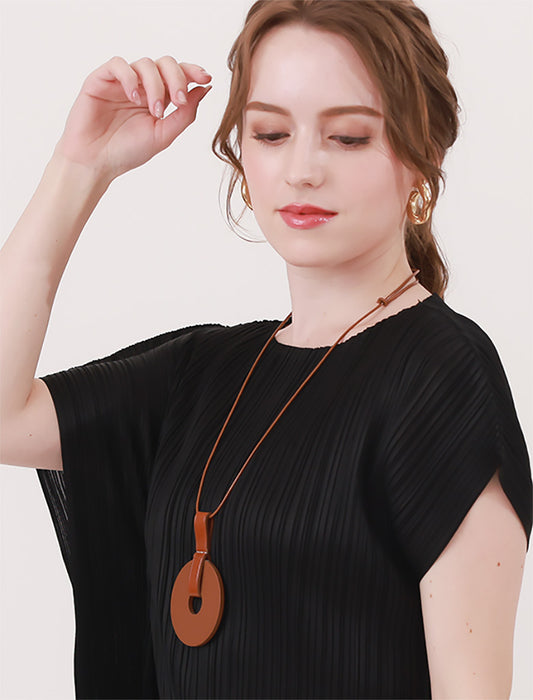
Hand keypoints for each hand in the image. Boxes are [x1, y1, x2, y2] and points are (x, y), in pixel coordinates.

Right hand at [53, 55, 211, 183]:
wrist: (95, 162)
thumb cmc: (127, 151)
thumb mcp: (164, 135)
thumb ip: (185, 113)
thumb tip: (204, 89)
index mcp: (157, 97)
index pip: (178, 75)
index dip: (192, 71)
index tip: (206, 78)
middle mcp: (141, 86)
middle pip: (165, 63)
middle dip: (177, 79)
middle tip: (178, 101)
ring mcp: (121, 82)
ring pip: (145, 64)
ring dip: (155, 85)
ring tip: (155, 111)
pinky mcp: (100, 80)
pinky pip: (118, 65)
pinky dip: (130, 78)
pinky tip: (134, 98)